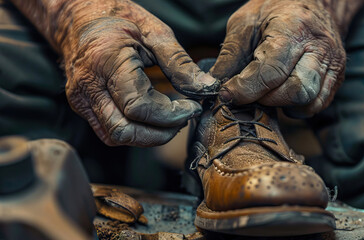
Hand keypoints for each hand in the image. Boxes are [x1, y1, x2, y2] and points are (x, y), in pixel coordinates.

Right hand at [60, 1, 217, 145]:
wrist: (80, 14)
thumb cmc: (120, 17)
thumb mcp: (155, 32)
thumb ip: (180, 63)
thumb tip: (206, 88)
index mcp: (106, 60)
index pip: (139, 106)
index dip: (171, 115)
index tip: (193, 107)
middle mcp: (88, 84)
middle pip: (124, 131)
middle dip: (161, 133)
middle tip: (184, 118)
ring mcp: (80, 98)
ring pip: (115, 137)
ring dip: (148, 136)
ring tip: (170, 119)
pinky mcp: (81, 105)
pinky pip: (108, 131)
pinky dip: (134, 131)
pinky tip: (152, 118)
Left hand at [210, 0, 345, 117]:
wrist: (312, 2)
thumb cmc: (275, 10)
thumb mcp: (245, 23)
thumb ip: (230, 55)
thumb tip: (212, 86)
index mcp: (294, 29)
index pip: (271, 71)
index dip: (245, 89)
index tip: (226, 94)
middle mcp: (319, 48)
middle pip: (296, 91)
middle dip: (266, 99)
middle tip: (248, 92)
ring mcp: (332, 64)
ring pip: (309, 102)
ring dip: (282, 104)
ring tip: (266, 91)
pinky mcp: (337, 78)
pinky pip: (317, 105)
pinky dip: (296, 107)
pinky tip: (282, 93)